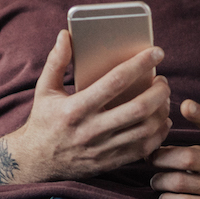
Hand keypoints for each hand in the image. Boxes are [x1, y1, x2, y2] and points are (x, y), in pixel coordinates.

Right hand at [11, 30, 172, 180]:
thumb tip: (65, 35)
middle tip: (162, 80)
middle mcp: (91, 130)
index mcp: (75, 109)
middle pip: (139, 108)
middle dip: (159, 91)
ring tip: (163, 98)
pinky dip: (158, 133)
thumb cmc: (43, 121)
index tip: (156, 52)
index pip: (115, 81)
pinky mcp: (110, 162)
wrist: (36, 162)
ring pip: (146, 129)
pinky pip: (144, 149)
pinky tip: (160, 120)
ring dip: (162, 111)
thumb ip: (55, 62)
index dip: (140, 64)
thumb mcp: (44, 90)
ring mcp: (103, 149)